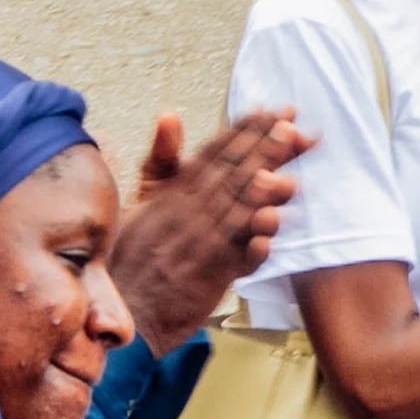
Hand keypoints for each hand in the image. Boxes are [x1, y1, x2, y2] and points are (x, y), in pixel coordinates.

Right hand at [109, 108, 311, 356]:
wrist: (127, 308)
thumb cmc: (135, 251)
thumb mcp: (142, 198)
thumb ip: (162, 157)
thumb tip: (169, 112)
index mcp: (174, 191)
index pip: (215, 152)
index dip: (243, 130)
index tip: (271, 110)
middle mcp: (189, 213)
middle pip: (233, 174)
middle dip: (263, 148)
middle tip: (292, 125)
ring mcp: (201, 245)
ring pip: (238, 212)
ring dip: (264, 191)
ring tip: (287, 173)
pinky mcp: (211, 277)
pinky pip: (239, 258)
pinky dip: (256, 243)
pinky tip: (273, 227)